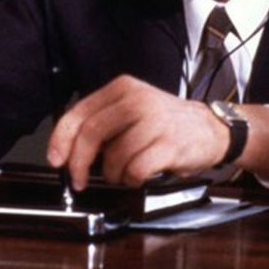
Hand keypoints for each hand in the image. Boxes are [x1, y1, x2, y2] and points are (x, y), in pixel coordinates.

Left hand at [46, 75, 229, 189]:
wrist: (212, 129)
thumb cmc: (168, 123)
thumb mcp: (134, 108)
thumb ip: (104, 121)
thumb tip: (68, 148)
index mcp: (123, 88)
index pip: (79, 113)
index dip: (61, 139)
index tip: (56, 159)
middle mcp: (137, 100)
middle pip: (91, 134)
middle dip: (79, 163)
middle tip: (78, 180)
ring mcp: (154, 121)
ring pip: (113, 156)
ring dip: (113, 174)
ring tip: (125, 172)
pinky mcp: (168, 144)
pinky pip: (135, 169)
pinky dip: (132, 179)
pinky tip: (139, 175)